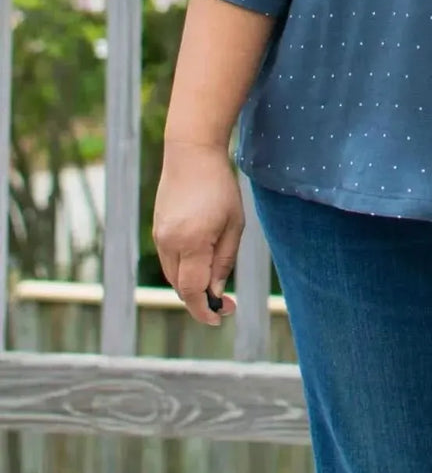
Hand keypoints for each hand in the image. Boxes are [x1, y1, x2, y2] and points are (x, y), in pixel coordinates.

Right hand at [153, 141, 242, 325]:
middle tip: (226, 303)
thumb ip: (225, 260)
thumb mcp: (234, 224)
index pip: (193, 290)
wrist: (191, 154)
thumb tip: (217, 293)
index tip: (221, 318)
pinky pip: (169, 261)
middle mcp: (169, 243)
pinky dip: (184, 269)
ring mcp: (159, 237)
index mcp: (192, 242)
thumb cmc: (220, 187)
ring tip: (216, 281)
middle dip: (201, 299)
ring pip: (174, 276)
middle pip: (181, 287)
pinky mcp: (156, 230)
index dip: (205, 310)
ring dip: (192, 285)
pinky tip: (202, 262)